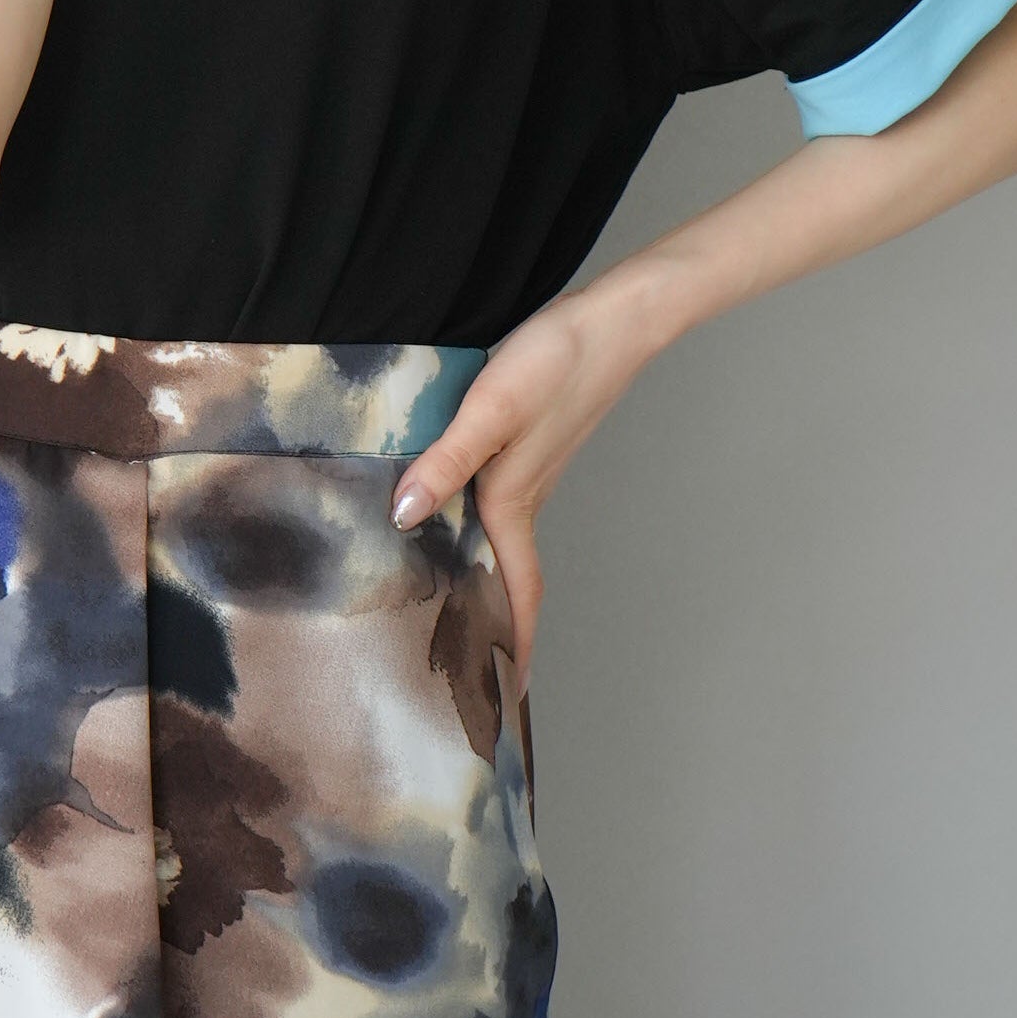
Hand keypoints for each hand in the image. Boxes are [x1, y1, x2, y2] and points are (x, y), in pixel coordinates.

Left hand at [385, 286, 642, 694]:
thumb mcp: (491, 409)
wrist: (614, 319)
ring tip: (444, 603)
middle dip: (488, 625)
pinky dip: (474, 528)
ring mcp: (529, 472)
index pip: (517, 593)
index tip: (506, 698)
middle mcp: (523, 497)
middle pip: (506, 577)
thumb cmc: (557, 362)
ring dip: (479, 576)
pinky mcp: (528, 444)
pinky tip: (443, 512)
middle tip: (460, 667)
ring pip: (500, 541)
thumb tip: (402, 516)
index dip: (512, 646)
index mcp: (513, 502)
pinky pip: (497, 506)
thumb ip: (446, 460)